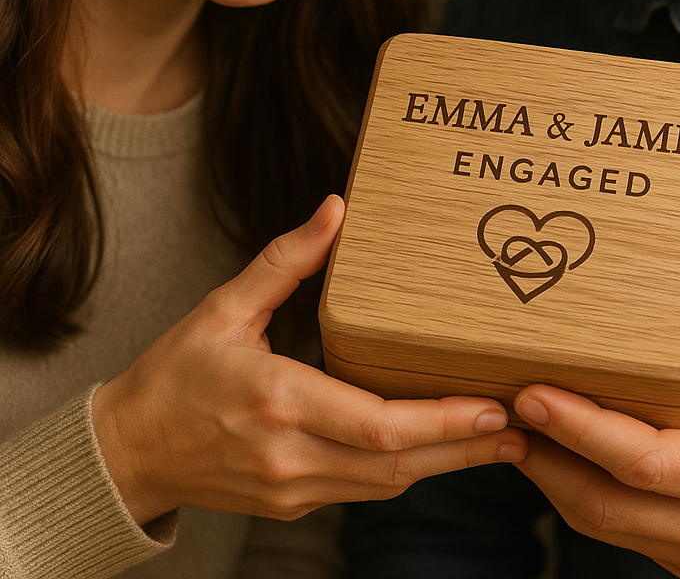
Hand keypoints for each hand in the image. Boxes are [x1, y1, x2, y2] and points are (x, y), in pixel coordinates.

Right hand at [93, 195, 527, 524]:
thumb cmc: (175, 375)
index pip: (379, 426)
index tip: (492, 407)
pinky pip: (363, 489)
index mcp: (278, 402)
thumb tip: (335, 209)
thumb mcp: (223, 308)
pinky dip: (408, 470)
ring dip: (446, 465)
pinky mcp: (293, 503)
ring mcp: (293, 489)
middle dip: (465, 449)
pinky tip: (440, 449)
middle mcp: (291, 456)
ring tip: (500, 442)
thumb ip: (285, 261)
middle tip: (520, 429)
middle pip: (397, 466)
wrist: (126, 452)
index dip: (443, 423)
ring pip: (387, 485)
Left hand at [511, 251, 679, 576]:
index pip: (648, 465)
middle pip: (604, 503)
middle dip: (544, 453)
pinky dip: (573, 485)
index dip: (585, 430)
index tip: (533, 392)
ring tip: (507, 417)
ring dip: (548, 472)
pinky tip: (549, 442)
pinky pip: (612, 524)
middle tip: (497, 399)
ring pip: (599, 522)